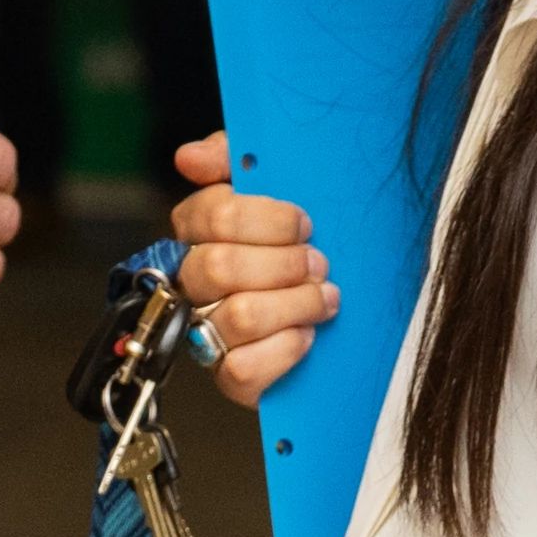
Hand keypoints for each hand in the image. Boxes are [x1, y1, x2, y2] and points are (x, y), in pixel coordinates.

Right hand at [168, 132, 337, 407]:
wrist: (346, 304)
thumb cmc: (303, 240)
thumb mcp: (280, 182)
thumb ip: (233, 157)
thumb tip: (190, 157)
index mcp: (200, 232)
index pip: (212, 215)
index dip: (267, 219)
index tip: (304, 223)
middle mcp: (195, 283)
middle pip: (219, 266)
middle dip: (282, 263)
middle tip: (317, 262)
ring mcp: (208, 332)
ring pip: (237, 316)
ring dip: (295, 303)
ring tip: (324, 296)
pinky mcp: (231, 378)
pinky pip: (241, 370)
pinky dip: (284, 349)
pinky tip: (308, 335)